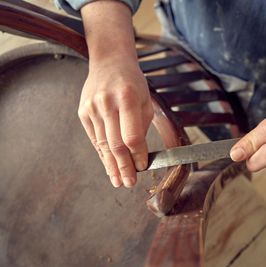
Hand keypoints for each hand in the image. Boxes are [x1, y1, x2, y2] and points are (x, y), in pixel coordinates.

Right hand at [78, 59, 152, 187]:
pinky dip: (103, 154)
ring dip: (112, 165)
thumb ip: (141, 126)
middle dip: (124, 167)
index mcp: (127, 97)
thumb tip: (138, 154)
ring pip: (103, 145)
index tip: (143, 167)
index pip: (132, 136)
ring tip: (119, 180)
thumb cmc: (132, 82)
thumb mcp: (145, 100)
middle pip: (115, 144)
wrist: (109, 62)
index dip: (138, 155)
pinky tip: (109, 166)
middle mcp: (107, 103)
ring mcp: (92, 108)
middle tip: (129, 183)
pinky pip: (94, 139)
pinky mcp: (83, 113)